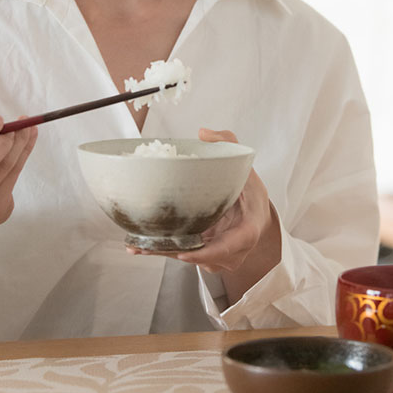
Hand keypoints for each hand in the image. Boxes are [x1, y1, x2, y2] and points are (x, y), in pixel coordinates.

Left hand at [127, 128, 280, 301]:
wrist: (255, 215)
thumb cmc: (251, 193)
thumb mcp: (246, 167)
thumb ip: (228, 144)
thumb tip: (203, 133)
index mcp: (247, 231)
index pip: (228, 247)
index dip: (207, 253)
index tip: (183, 254)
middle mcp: (233, 251)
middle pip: (200, 257)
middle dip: (171, 253)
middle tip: (144, 246)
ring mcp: (219, 258)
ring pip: (188, 258)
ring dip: (162, 253)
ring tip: (136, 246)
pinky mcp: (205, 258)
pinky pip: (183, 254)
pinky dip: (162, 251)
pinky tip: (138, 246)